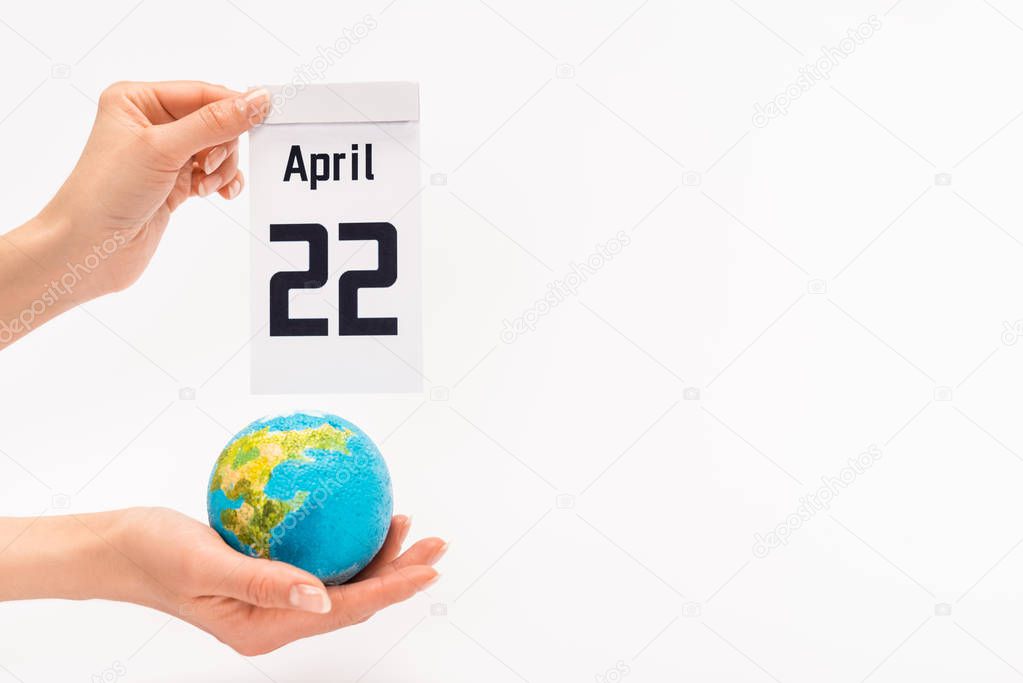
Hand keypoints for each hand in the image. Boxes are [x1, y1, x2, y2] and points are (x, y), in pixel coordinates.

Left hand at [0, 81, 271, 346]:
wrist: (89, 249)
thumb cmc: (105, 194)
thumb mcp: (163, 149)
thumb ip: (214, 123)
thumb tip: (255, 101)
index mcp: (137, 100)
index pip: (201, 92)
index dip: (231, 106)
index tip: (262, 117)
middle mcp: (150, 123)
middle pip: (214, 121)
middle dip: (222, 146)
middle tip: (208, 168)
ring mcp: (163, 155)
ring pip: (217, 149)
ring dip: (221, 168)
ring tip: (206, 185)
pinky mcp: (174, 182)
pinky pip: (213, 173)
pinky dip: (222, 182)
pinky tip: (217, 193)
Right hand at [0, 508, 444, 654]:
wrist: (117, 548)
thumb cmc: (152, 554)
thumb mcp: (206, 565)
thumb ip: (265, 582)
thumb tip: (324, 599)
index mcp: (265, 628)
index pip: (347, 609)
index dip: (394, 587)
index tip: (429, 566)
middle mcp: (275, 619)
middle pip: (354, 598)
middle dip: (400, 573)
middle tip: (436, 543)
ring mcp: (271, 600)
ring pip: (340, 582)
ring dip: (376, 557)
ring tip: (405, 525)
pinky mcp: (264, 577)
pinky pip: (317, 563)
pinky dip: (344, 544)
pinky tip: (357, 519)